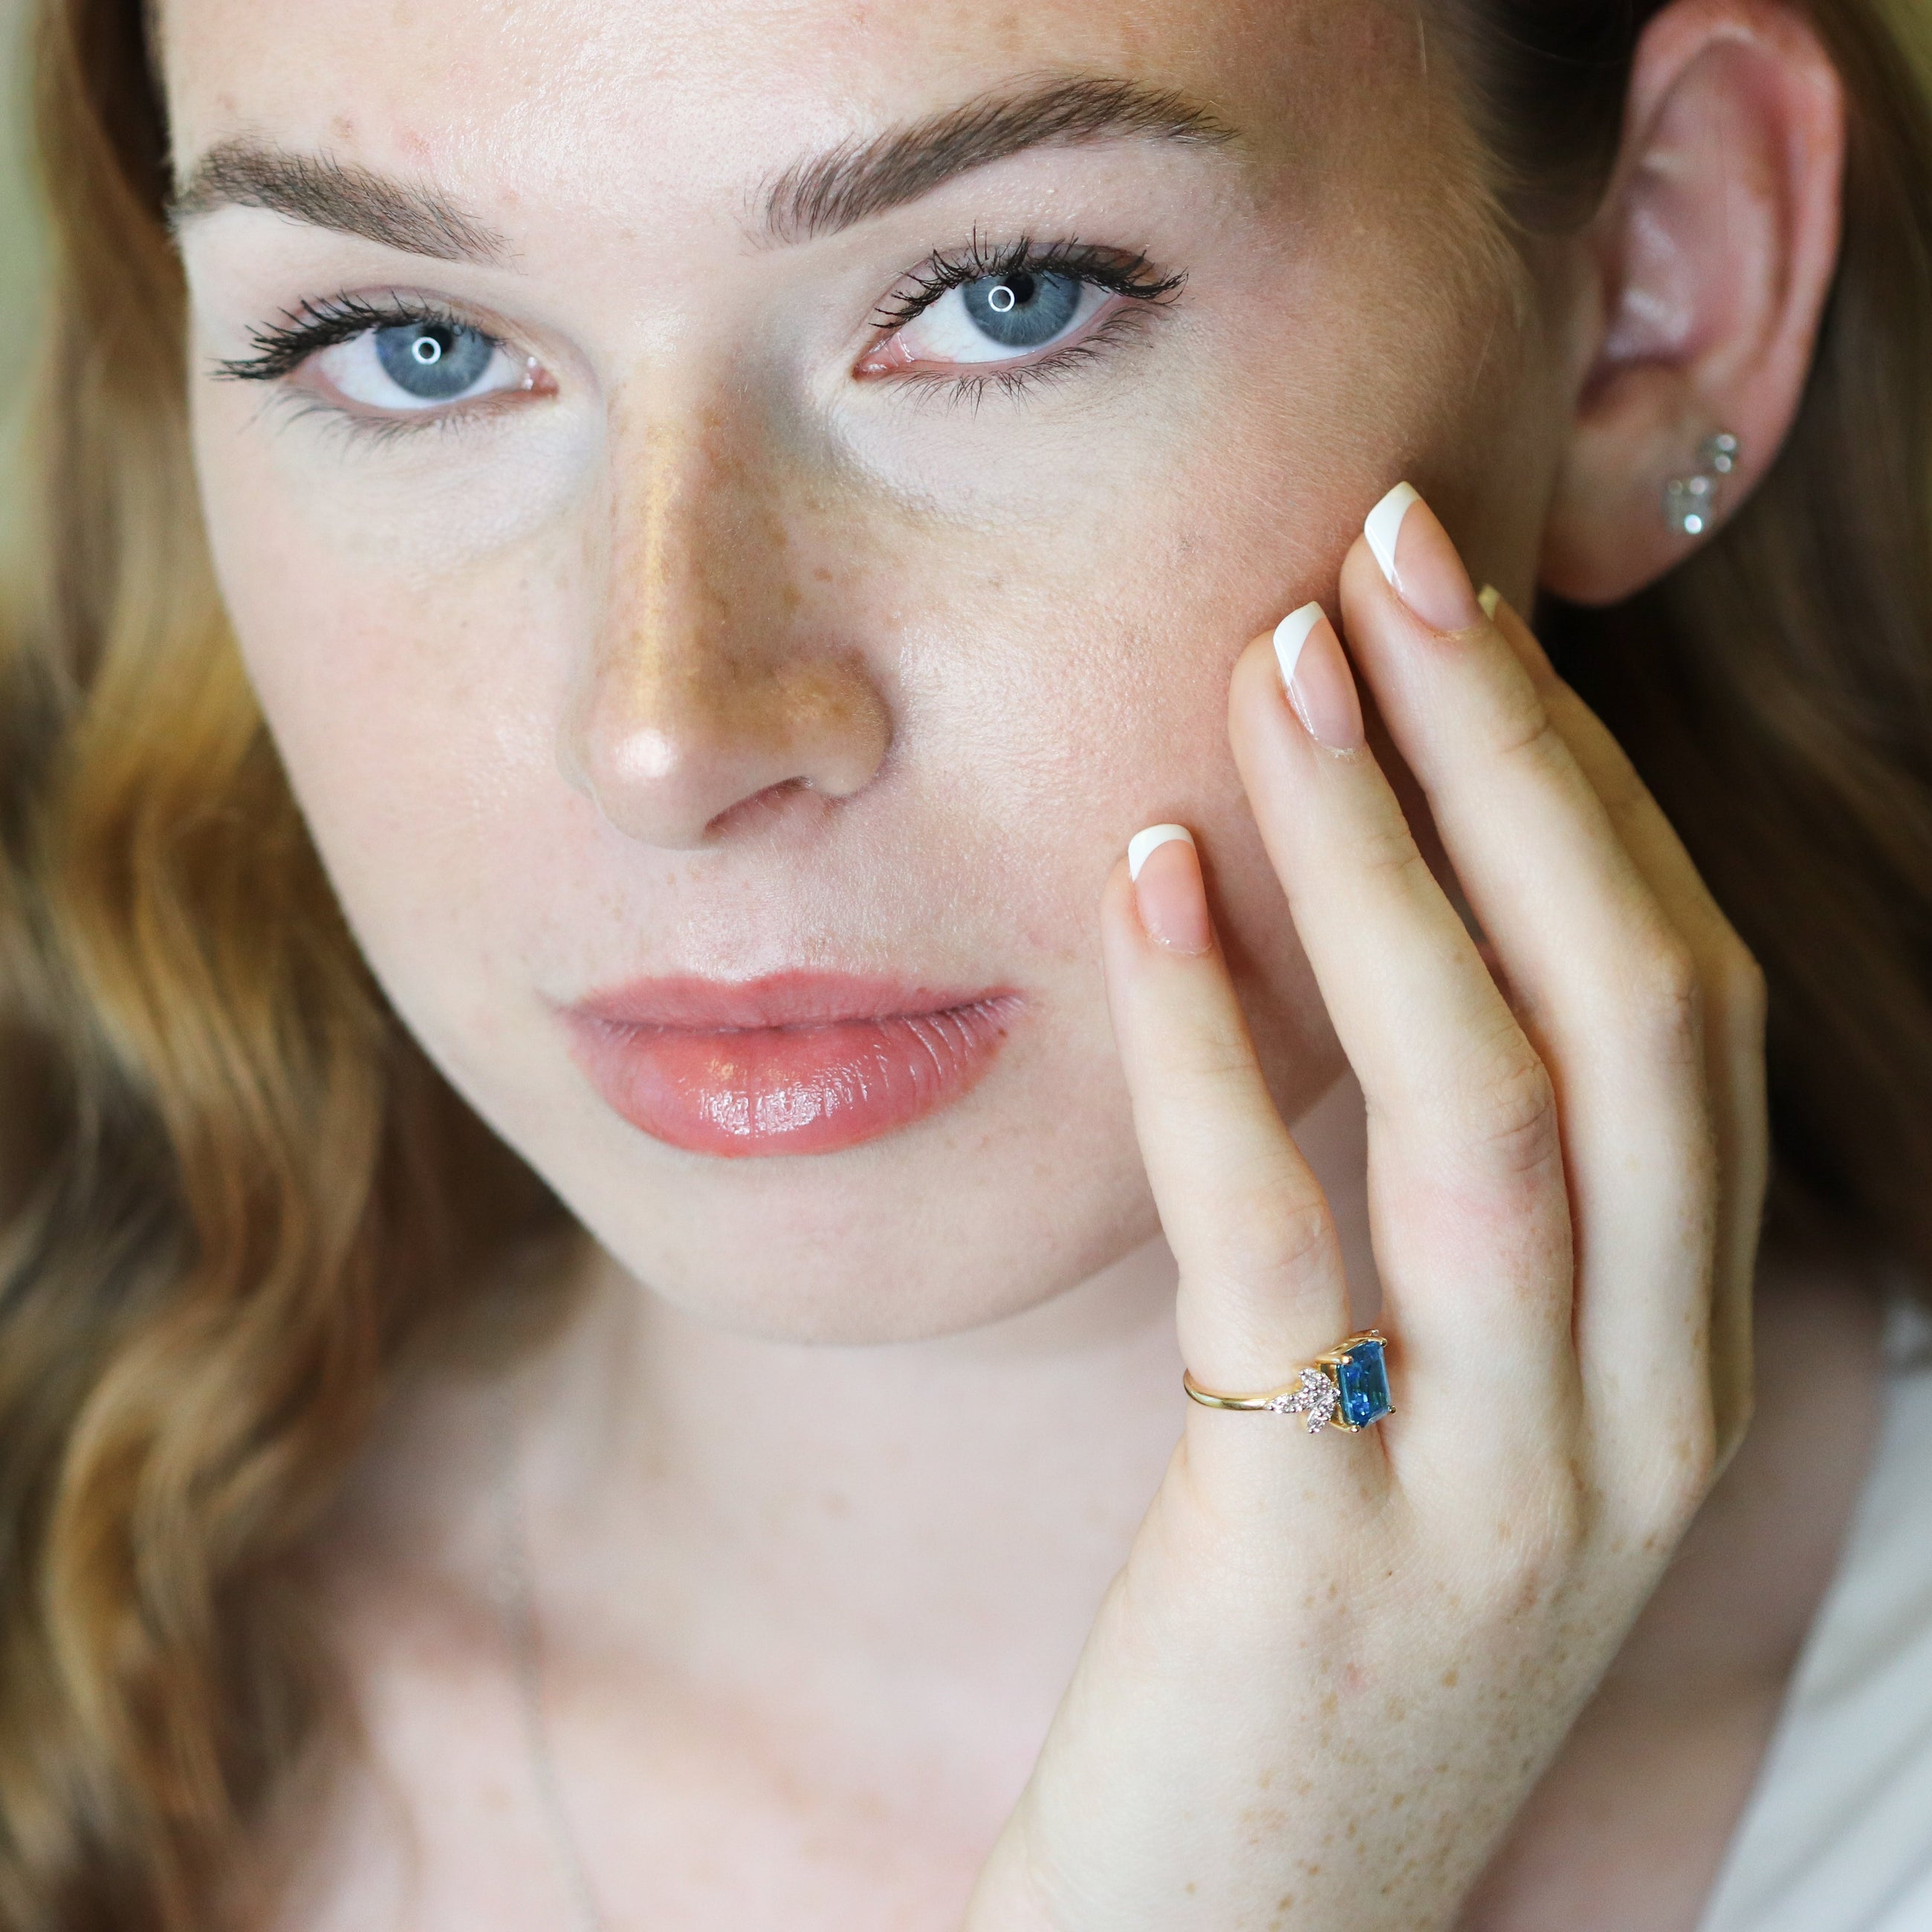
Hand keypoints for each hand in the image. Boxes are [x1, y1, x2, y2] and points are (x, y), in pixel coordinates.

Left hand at [964, 486, 1767, 1931]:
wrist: (1237, 1930)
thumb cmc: (1323, 1626)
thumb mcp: (1445, 1407)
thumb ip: (1456, 1215)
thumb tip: (1381, 935)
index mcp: (1677, 1351)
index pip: (1680, 1013)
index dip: (1587, 795)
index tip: (1468, 620)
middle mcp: (1637, 1407)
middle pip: (1622, 1014)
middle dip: (1517, 765)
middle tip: (1391, 557)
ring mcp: (1499, 1487)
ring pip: (1486, 1105)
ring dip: (1386, 858)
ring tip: (1278, 665)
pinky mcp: (1317, 1547)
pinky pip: (1275, 1240)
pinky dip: (1212, 1039)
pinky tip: (1146, 880)